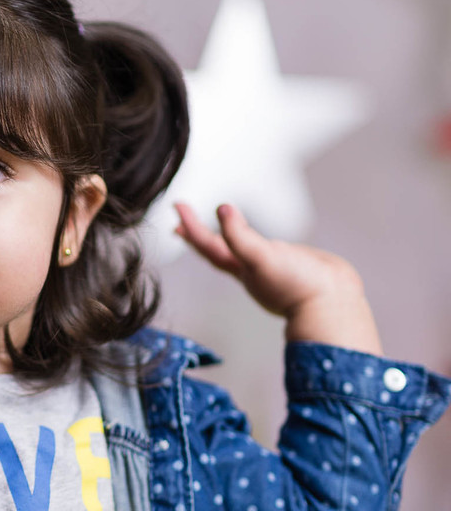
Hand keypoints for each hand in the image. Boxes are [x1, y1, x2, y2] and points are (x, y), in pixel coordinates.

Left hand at [173, 201, 362, 317]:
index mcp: (239, 267)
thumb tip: (222, 209)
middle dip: (198, 230)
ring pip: (241, 248)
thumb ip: (239, 236)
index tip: (177, 205)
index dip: (190, 226)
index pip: (206, 244)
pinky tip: (259, 238)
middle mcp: (250, 268)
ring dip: (226, 235)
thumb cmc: (296, 286)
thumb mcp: (261, 258)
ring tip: (217, 221)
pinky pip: (267, 250)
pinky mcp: (291, 266)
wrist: (334, 304)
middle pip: (216, 246)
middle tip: (183, 212)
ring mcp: (270, 268)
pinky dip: (259, 240)